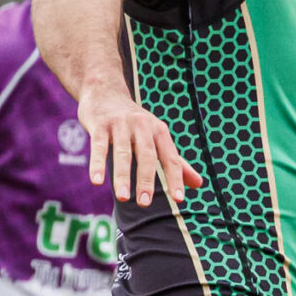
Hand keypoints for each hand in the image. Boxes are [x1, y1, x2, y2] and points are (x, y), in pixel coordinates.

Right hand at [78, 82, 201, 209]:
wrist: (105, 91)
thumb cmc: (134, 122)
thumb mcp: (157, 137)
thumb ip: (176, 161)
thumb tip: (200, 184)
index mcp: (159, 130)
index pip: (171, 157)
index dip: (175, 178)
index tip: (178, 199)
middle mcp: (142, 125)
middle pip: (147, 155)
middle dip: (146, 179)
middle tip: (145, 204)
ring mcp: (120, 124)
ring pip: (123, 152)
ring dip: (122, 176)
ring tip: (123, 198)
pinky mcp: (100, 125)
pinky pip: (99, 147)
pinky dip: (97, 164)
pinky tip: (96, 181)